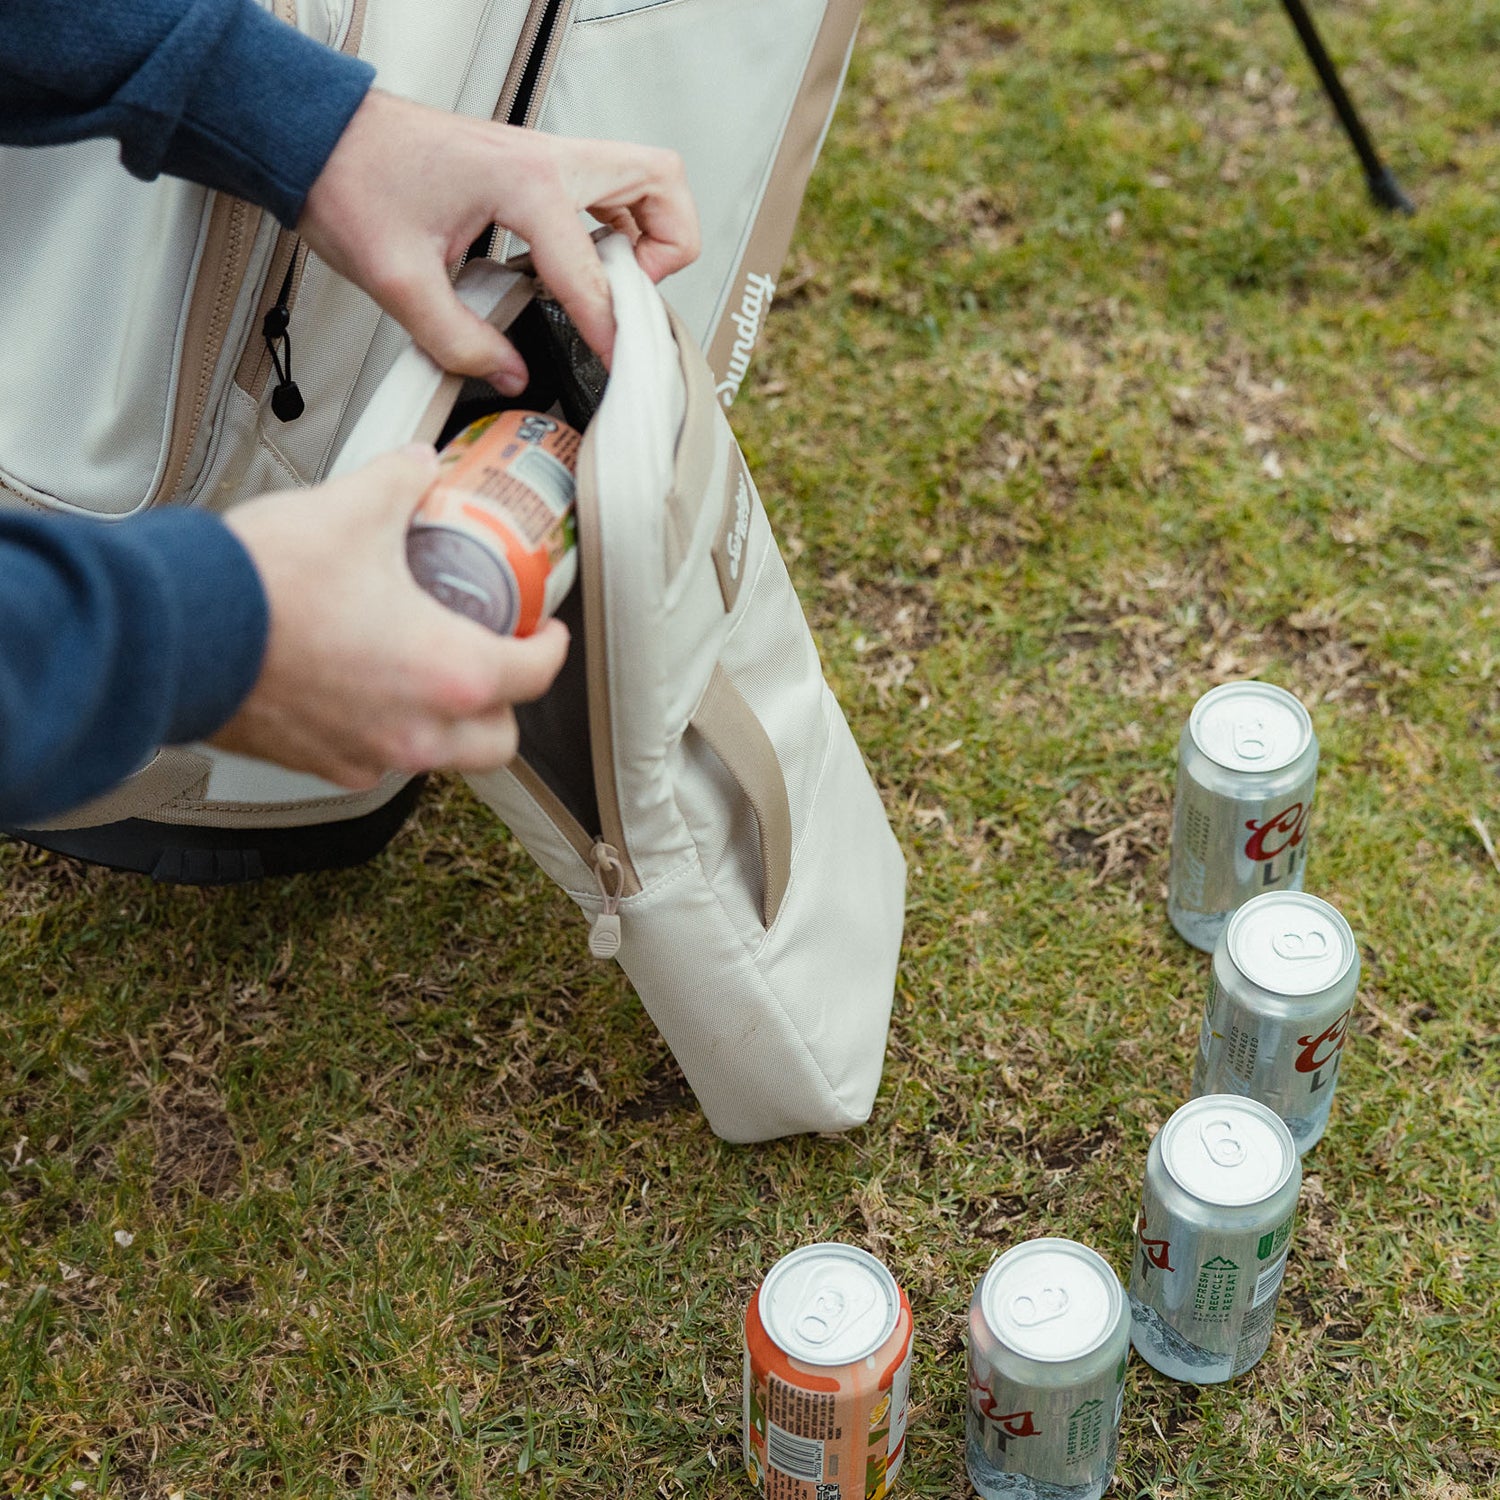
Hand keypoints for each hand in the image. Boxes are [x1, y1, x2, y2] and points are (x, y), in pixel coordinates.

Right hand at [214, 447, 568, 786]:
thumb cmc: (265, 586)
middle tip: (495, 658)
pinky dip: (383, 730)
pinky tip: (362, 687)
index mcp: (450, 673)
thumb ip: (402, 483)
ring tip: (424, 669)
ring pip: (437, 756)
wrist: (175, 630)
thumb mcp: (354, 509)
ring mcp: (368, 755)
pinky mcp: (320, 764)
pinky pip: (374, 759)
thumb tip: (419, 467)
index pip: (536, 674)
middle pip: (497, 740)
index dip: (552, 646)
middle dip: (506, 703)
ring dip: (444, 720)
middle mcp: (417, 730)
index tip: (547, 630)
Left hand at [298, 89, 700, 392]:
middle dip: (669, 248)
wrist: (312, 133)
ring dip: (652, 230)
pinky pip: (605, 187)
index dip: (610, 330)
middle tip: (635, 298)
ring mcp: (542, 156)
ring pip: (644, 175)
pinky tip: (581, 268)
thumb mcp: (397, 280)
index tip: (616, 365)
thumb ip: (459, 340)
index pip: (593, 270)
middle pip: (661, 181)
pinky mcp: (529, 165)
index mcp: (522, 181)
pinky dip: (616, 225)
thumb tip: (509, 373)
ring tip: (618, 285)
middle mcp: (544, 158)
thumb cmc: (347, 180)